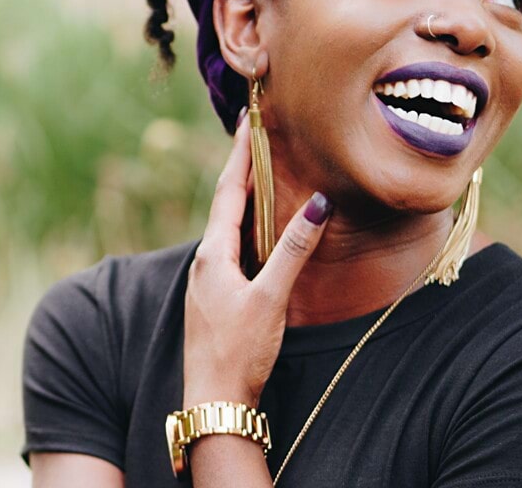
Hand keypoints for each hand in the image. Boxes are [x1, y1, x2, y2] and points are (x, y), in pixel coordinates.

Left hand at [182, 109, 332, 408]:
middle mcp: (205, 260)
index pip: (228, 192)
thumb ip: (293, 251)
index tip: (248, 122)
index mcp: (213, 254)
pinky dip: (245, 225)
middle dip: (241, 168)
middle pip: (225, 203)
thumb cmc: (239, 351)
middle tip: (253, 135)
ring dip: (243, 196)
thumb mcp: (270, 298)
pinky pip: (231, 246)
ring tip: (257, 170)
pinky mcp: (216, 295)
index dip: (240, 156)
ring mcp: (208, 278)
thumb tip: (316, 204)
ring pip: (227, 225)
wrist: (214, 399)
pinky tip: (255, 229)